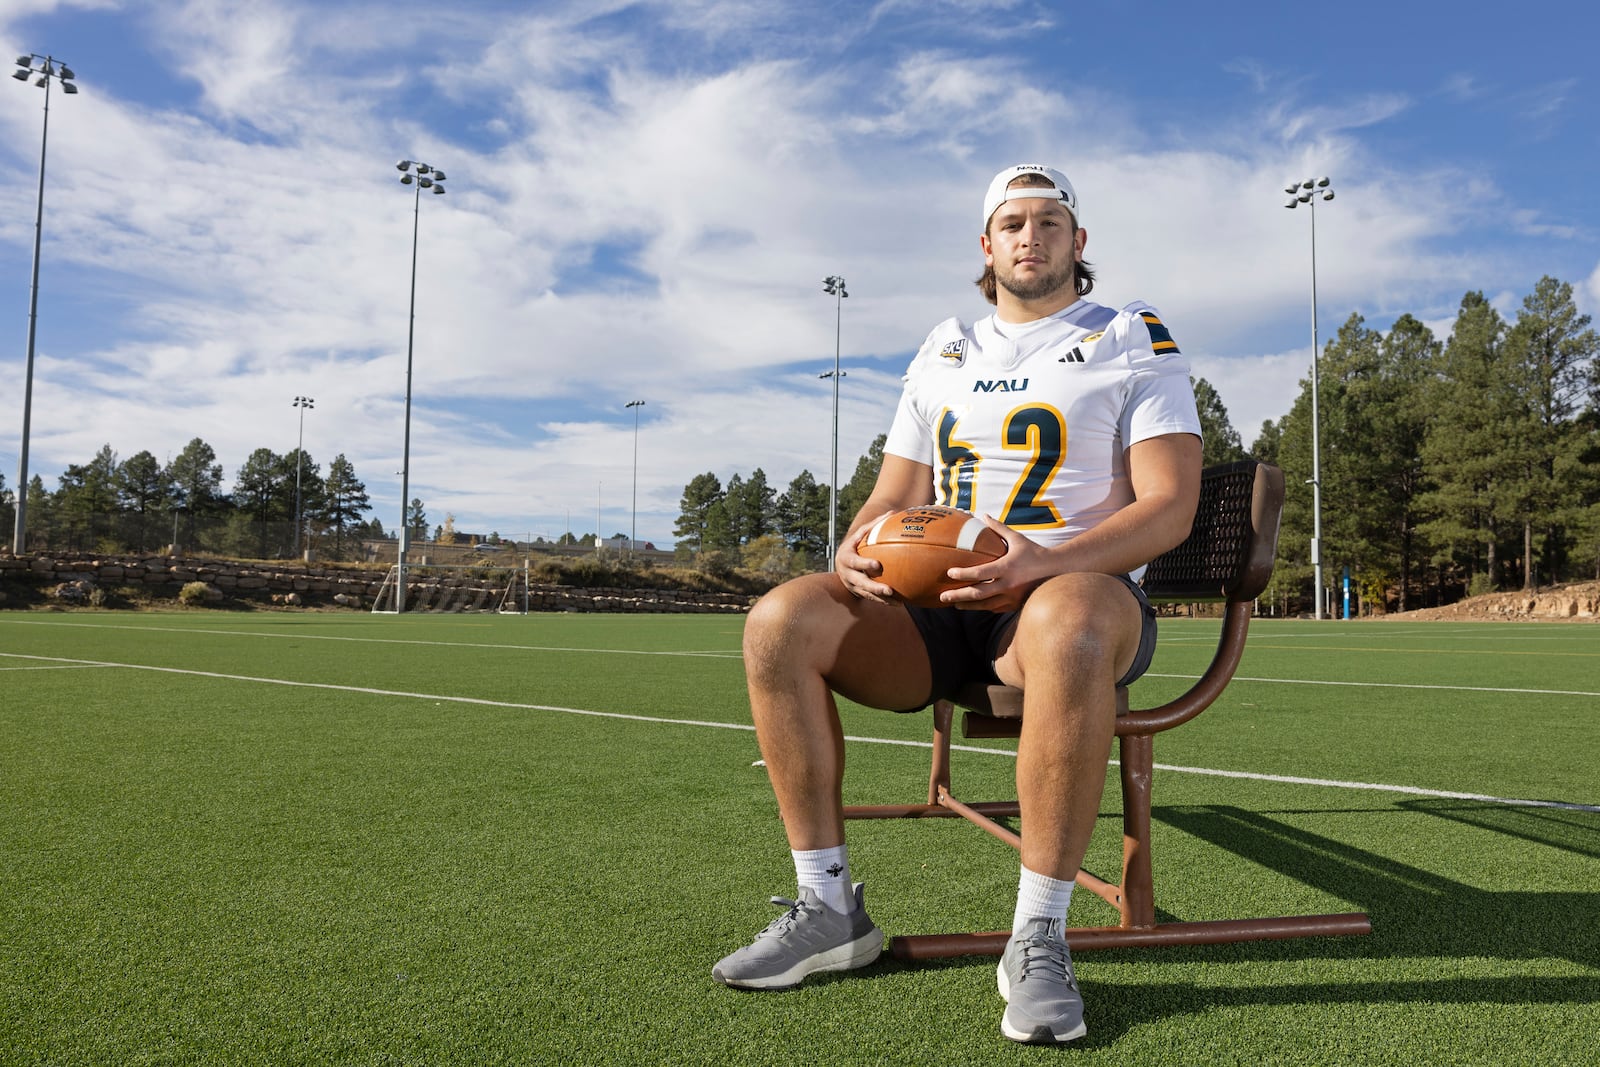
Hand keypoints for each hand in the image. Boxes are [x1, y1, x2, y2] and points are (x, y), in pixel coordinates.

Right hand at [834, 517, 898, 602]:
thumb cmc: (855, 545)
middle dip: (874, 588)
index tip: (877, 565)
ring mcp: (853, 586)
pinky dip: (884, 602)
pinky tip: (899, 603)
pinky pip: (872, 599)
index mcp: (846, 559)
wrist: (842, 563)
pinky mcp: (859, 593)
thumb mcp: (861, 534)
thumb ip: (874, 525)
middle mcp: (847, 575)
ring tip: (898, 602)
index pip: (855, 562)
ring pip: (867, 595)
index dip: (865, 564)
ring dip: (882, 599)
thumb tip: (892, 513)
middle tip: (889, 590)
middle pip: (861, 583)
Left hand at [937, 513, 1053, 611]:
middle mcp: (1008, 584)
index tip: (949, 573)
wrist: (1057, 571)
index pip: (980, 573)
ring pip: (985, 605)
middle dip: (958, 596)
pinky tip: (973, 606)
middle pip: (978, 594)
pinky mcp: (1015, 605)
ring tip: (954, 605)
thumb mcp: (1016, 538)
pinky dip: (983, 607)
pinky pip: (995, 608)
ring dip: (968, 605)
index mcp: (1007, 567)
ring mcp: (1012, 597)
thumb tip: (982, 515)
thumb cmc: (1034, 552)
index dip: (963, 574)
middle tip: (943, 597)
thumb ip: (998, 528)